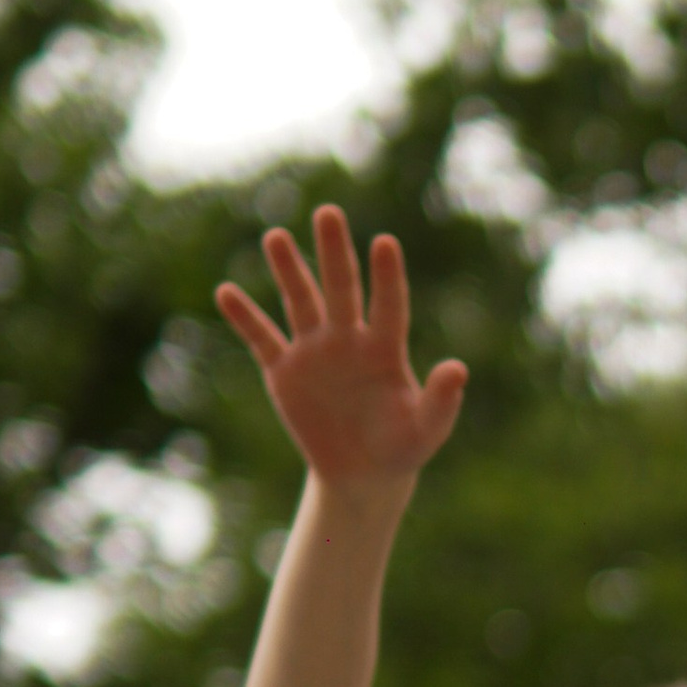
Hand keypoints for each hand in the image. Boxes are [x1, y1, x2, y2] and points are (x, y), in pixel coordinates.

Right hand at [215, 205, 466, 495]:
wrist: (363, 474)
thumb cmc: (402, 447)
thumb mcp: (426, 430)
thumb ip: (442, 401)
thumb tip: (459, 369)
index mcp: (386, 348)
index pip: (388, 304)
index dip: (387, 276)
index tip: (385, 242)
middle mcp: (349, 339)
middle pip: (341, 288)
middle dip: (334, 252)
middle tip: (328, 212)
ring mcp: (314, 351)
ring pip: (300, 302)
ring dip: (289, 271)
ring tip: (277, 236)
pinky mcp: (284, 371)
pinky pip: (262, 339)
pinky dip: (245, 317)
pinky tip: (226, 291)